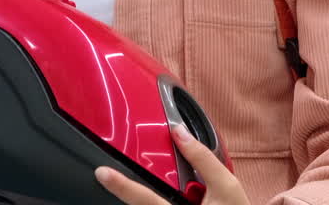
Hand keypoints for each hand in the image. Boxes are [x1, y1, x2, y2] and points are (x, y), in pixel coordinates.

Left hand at [95, 123, 248, 204]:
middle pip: (138, 204)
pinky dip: (140, 197)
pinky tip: (139, 188)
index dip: (122, 186)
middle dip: (123, 188)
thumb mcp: (226, 186)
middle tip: (106, 174)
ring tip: (124, 179)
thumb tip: (179, 131)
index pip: (145, 200)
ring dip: (133, 194)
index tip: (102, 173)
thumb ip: (203, 158)